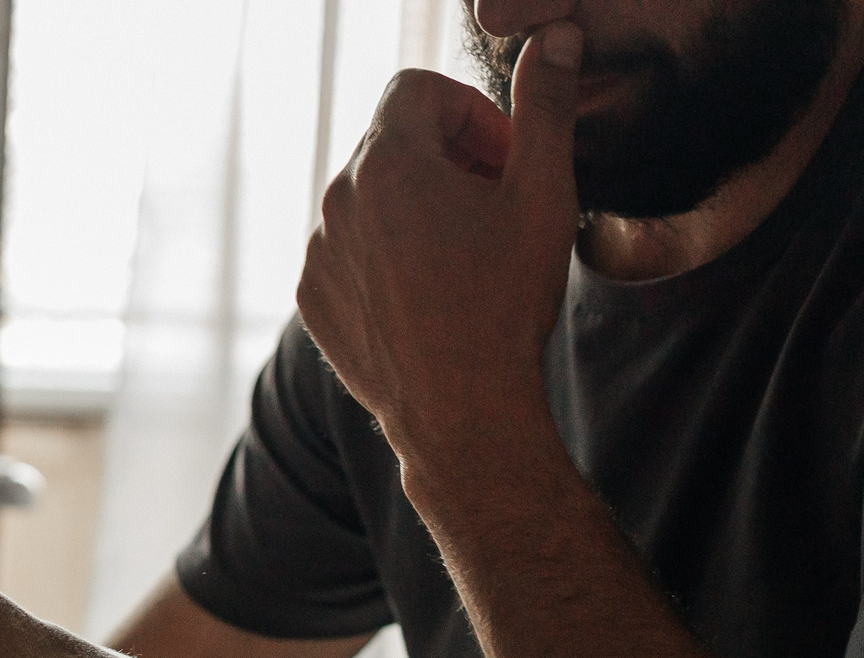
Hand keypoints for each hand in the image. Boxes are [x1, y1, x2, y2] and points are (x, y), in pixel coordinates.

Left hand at [296, 24, 580, 466]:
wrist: (461, 412)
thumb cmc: (505, 304)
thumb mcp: (544, 194)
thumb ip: (545, 106)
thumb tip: (553, 39)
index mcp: (387, 161)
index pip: (418, 90)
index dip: (470, 113)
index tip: (504, 158)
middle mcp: (336, 199)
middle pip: (391, 142)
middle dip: (446, 157)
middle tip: (495, 204)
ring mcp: (317, 252)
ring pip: (367, 197)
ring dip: (415, 205)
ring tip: (464, 253)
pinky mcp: (311, 298)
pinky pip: (346, 250)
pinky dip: (385, 253)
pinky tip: (429, 292)